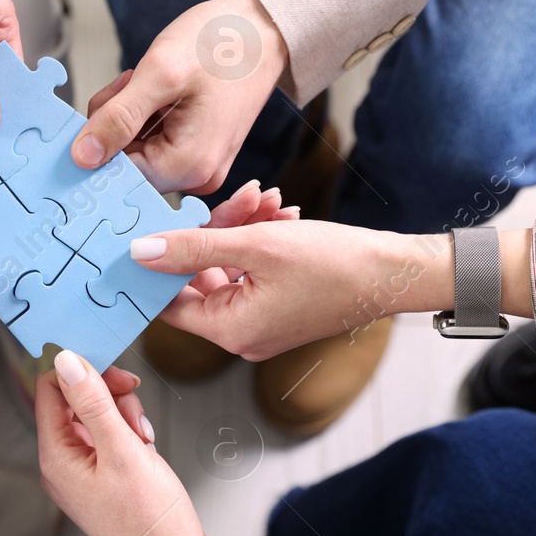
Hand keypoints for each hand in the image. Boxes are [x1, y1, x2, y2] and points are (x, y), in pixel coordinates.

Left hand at [37, 351, 217, 535]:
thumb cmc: (150, 520)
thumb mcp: (124, 451)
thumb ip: (94, 402)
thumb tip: (65, 360)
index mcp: (55, 456)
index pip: (49, 389)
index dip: (80, 370)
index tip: (114, 368)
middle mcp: (60, 462)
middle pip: (73, 399)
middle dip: (108, 394)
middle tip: (135, 402)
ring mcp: (80, 470)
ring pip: (95, 415)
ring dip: (122, 415)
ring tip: (143, 438)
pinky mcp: (100, 476)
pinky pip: (108, 437)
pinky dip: (128, 434)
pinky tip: (145, 448)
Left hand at [75, 0, 287, 193]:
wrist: (262, 28)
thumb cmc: (222, 43)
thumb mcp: (160, 73)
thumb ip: (119, 117)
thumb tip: (82, 157)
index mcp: (189, 165)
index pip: (117, 176)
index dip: (97, 143)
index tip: (101, 107)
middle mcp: (196, 176)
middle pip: (124, 165)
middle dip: (114, 124)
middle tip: (131, 83)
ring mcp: (197, 165)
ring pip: (133, 151)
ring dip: (127, 116)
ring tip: (147, 81)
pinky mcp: (194, 150)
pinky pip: (150, 142)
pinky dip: (142, 115)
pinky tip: (156, 90)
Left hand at [132, 198, 454, 358]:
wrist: (396, 272)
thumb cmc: (334, 263)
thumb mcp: (254, 244)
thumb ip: (191, 247)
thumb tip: (140, 252)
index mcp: (229, 330)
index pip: (168, 301)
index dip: (161, 262)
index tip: (158, 226)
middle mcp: (242, 336)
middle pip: (201, 279)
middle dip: (217, 231)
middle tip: (241, 199)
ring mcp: (262, 325)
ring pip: (230, 268)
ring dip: (242, 229)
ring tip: (267, 201)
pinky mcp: (280, 310)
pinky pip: (254, 274)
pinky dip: (260, 243)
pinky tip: (280, 213)